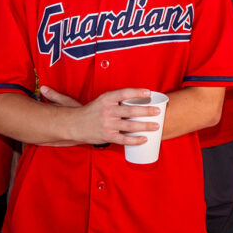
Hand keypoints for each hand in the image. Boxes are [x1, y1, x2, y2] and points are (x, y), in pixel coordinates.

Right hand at [39, 86, 158, 145]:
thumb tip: (136, 99)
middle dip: (146, 111)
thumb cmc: (91, 111)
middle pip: (131, 111)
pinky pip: (124, 139)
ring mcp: (108, 124)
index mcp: (106, 99)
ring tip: (156, 126)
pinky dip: (135, 140)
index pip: (124, 93)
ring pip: (130, 125)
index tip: (149, 93)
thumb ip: (117, 99)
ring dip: (145, 126)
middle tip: (158, 111)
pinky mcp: (107, 136)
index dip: (137, 92)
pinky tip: (144, 139)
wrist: (74, 124)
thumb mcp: (102, 100)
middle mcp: (107, 111)